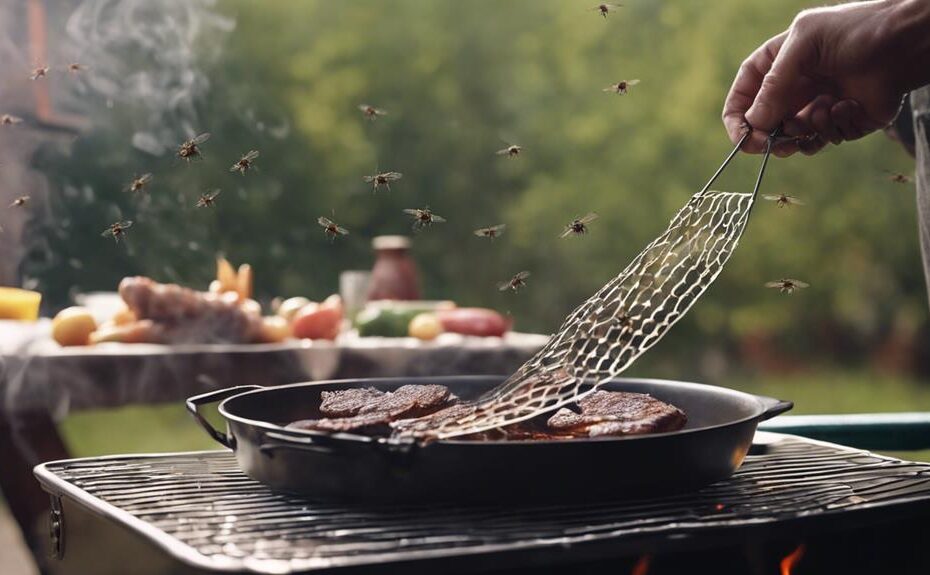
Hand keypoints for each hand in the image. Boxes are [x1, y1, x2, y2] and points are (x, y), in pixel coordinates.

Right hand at [722, 0, 929, 155]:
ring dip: (804, 130)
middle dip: (767, 136)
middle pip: (763, 124)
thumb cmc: (856, 31)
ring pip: (792, 137)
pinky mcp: (841, 122)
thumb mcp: (804, 44)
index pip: (743, 97)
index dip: (737, 120)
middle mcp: (794, 87)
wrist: (906, 42)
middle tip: (774, 144)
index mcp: (778, 64)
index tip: (743, 138)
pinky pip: (824, 139)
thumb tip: (754, 123)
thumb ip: (774, 83)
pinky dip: (833, 126)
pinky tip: (848, 105)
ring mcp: (816, 105)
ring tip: (823, 111)